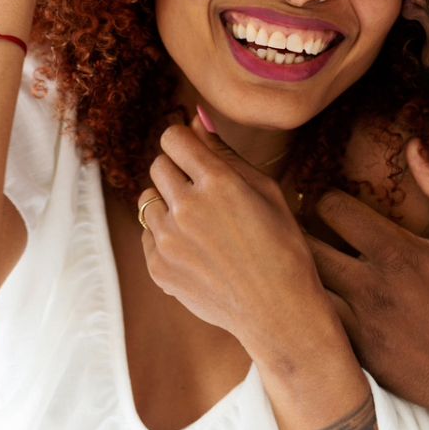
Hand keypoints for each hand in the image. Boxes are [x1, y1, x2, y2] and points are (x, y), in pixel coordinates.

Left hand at [138, 118, 344, 363]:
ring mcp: (168, 240)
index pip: (173, 138)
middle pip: (158, 165)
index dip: (184, 143)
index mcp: (218, 182)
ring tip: (200, 226)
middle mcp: (187, 207)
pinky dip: (165, 237)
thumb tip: (195, 118)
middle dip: (177, 172)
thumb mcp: (265, 191)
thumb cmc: (281, 246)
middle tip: (203, 194)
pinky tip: (196, 252)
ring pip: (147, 200)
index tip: (195, 156)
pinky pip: (147, 234)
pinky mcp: (157, 267)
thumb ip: (225, 152)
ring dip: (168, 205)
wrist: (278, 310)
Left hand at [311, 138, 428, 429]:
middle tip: (302, 227)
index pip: (332, 208)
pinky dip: (309, 315)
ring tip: (301, 265)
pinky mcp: (360, 364)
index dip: (326, 198)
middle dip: (298, 232)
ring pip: (303, 293)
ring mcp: (362, 332)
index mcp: (399, 255)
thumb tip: (415, 144)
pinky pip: (316, 332)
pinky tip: (315, 306)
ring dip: (299, 275)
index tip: (331, 201)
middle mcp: (372, 292)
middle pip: (304, 249)